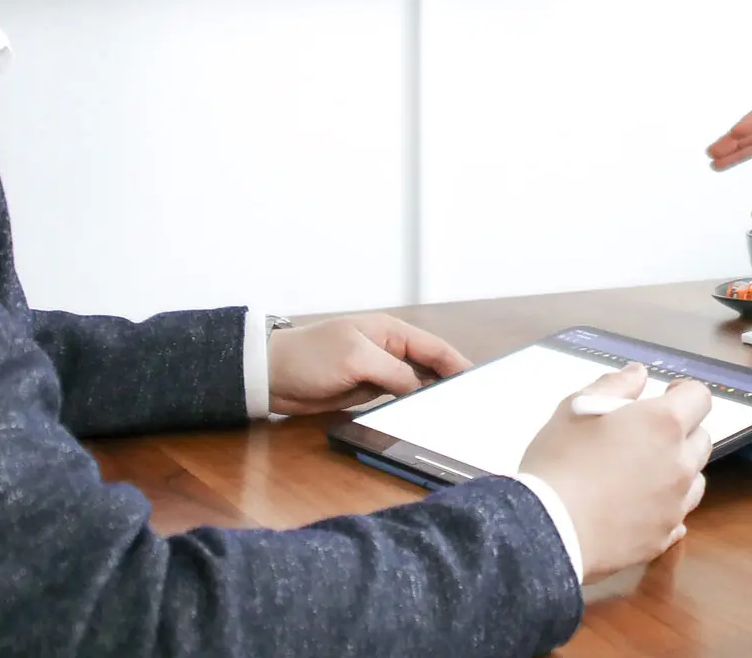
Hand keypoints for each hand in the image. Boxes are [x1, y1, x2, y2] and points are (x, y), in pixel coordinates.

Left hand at [266, 313, 472, 415]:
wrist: (270, 376)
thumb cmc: (311, 357)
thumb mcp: (357, 359)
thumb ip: (394, 373)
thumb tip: (421, 389)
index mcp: (390, 332)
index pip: (434, 347)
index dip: (459, 363)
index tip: (480, 382)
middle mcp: (389, 350)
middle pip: (429, 366)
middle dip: (450, 381)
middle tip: (472, 403)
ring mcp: (378, 372)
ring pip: (415, 385)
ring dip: (431, 397)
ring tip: (454, 415)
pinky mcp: (366, 392)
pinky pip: (397, 400)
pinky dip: (410, 408)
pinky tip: (421, 420)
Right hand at [518, 363, 713, 581]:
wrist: (548, 531)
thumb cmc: (559, 462)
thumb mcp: (576, 409)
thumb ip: (613, 386)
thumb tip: (638, 373)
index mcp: (664, 424)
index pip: (699, 397)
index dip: (684, 392)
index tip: (665, 395)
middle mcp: (679, 463)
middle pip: (701, 439)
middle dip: (682, 431)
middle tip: (648, 436)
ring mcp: (675, 504)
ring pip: (695, 480)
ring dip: (679, 471)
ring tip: (645, 474)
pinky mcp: (664, 538)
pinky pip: (678, 517)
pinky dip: (666, 508)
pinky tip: (640, 509)